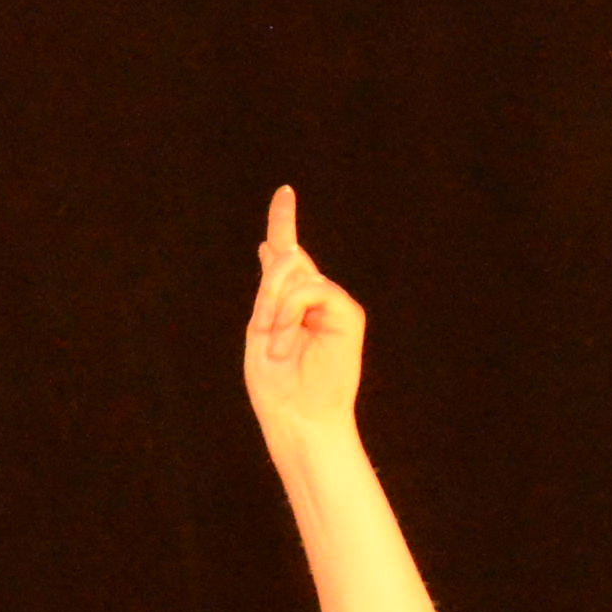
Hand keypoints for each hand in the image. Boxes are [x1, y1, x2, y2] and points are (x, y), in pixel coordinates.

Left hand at [241, 186, 366, 449]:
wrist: (299, 417)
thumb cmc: (277, 385)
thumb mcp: (262, 329)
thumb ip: (272, 290)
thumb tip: (276, 248)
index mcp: (290, 304)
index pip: (287, 254)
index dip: (284, 221)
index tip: (284, 193)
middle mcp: (315, 300)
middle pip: (286, 261)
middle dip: (267, 292)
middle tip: (265, 331)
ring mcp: (334, 306)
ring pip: (297, 275)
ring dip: (276, 307)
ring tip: (277, 344)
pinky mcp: (349, 314)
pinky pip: (312, 289)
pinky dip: (291, 310)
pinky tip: (286, 337)